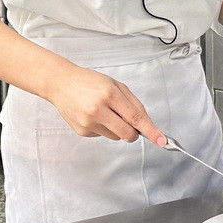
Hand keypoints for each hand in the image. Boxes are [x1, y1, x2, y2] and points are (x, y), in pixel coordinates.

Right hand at [45, 64, 165, 146]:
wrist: (61, 84)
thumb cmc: (89, 82)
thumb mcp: (115, 85)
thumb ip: (133, 103)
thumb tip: (146, 123)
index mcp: (109, 94)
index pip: (136, 117)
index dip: (151, 131)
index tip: (161, 140)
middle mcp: (98, 110)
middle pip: (128, 134)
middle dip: (134, 132)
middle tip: (129, 122)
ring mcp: (88, 122)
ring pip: (116, 136)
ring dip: (117, 128)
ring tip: (104, 111)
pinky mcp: (82, 131)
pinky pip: (103, 136)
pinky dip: (103, 128)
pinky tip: (93, 115)